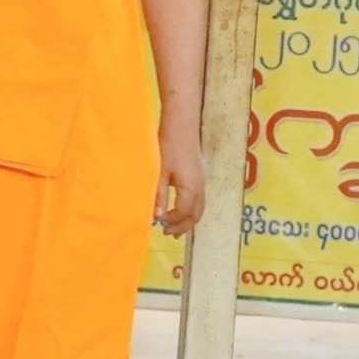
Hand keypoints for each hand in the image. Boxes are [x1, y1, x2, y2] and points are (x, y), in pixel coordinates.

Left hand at [155, 111, 206, 235]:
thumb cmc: (168, 146)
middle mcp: (200, 187)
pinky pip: (199, 199)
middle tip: (168, 233)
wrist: (181, 126)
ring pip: (199, 208)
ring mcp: (202, 181)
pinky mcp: (200, 175)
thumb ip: (159, 196)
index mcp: (191, 188)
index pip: (183, 213)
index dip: (172, 221)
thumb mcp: (160, 173)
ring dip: (188, 220)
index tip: (158, 223)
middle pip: (195, 215)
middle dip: (183, 226)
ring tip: (175, 228)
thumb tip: (157, 217)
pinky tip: (180, 209)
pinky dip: (191, 210)